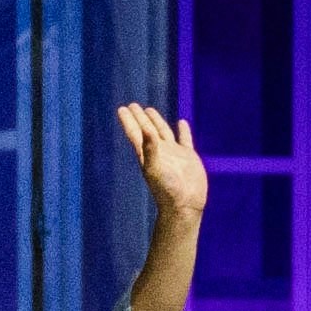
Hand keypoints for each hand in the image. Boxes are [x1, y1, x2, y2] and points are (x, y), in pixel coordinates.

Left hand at [115, 100, 210, 228]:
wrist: (185, 205)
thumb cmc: (167, 189)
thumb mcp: (155, 168)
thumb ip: (150, 149)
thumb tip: (146, 130)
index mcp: (148, 154)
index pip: (136, 133)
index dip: (129, 121)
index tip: (122, 109)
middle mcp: (159, 152)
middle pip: (147, 130)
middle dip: (140, 118)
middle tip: (133, 105)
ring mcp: (174, 154)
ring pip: (163, 132)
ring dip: (156, 121)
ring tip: (150, 110)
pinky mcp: (188, 157)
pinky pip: (185, 139)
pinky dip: (183, 131)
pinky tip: (181, 123)